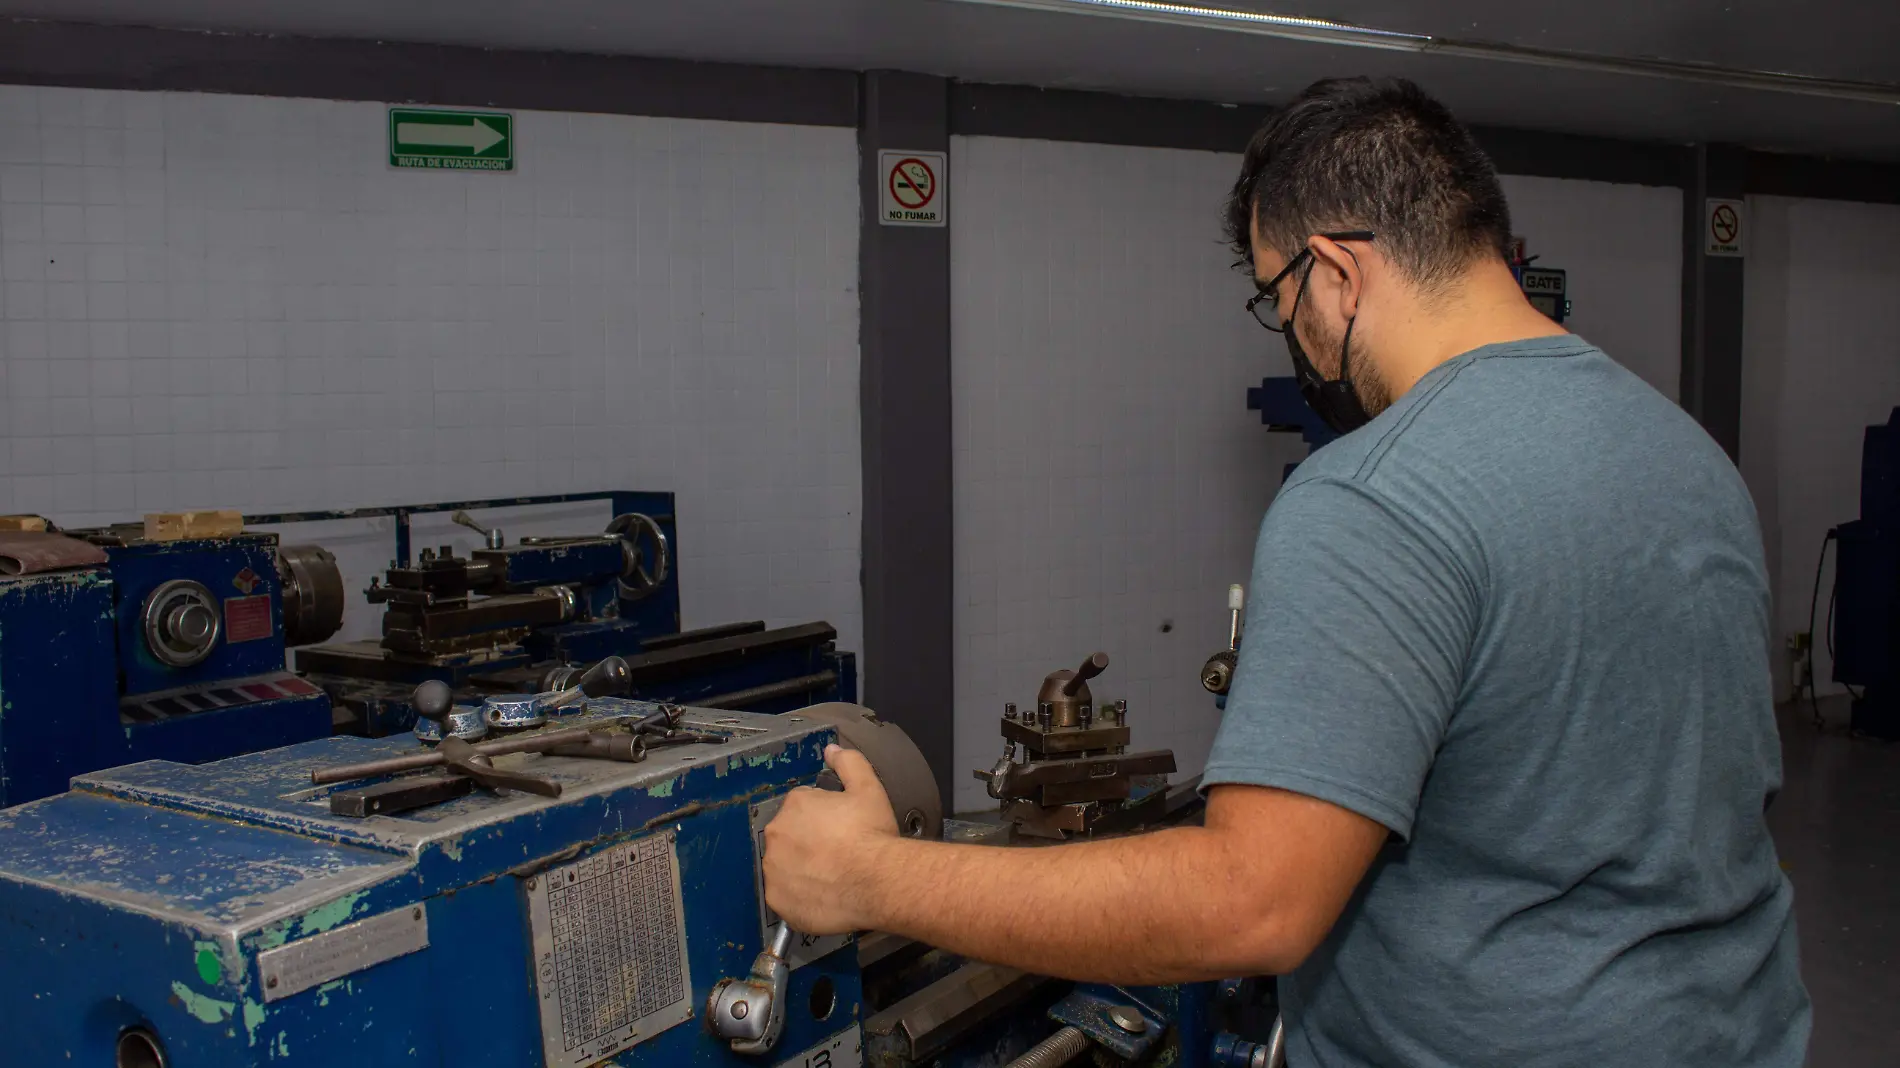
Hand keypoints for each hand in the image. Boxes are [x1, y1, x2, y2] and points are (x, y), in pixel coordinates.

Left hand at [761, 744, 899, 934]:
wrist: (878, 881)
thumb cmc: (872, 835)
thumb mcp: (868, 788)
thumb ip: (849, 762)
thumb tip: (832, 750)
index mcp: (795, 804)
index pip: (803, 806)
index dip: (824, 817)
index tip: (841, 829)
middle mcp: (777, 834)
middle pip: (790, 836)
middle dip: (808, 842)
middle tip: (837, 853)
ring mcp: (774, 869)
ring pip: (784, 866)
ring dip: (801, 869)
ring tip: (831, 877)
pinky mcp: (776, 900)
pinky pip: (784, 895)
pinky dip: (799, 896)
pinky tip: (823, 894)